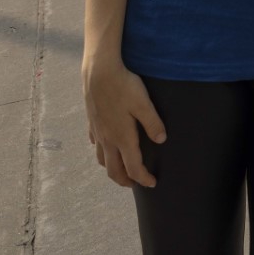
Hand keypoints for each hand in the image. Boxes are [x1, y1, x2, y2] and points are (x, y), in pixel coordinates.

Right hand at [82, 58, 167, 187]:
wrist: (98, 71)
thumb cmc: (123, 86)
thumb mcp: (143, 103)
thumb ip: (153, 123)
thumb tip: (161, 140)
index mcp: (122, 138)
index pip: (133, 167)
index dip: (143, 178)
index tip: (152, 183)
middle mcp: (107, 139)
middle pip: (113, 170)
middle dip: (124, 180)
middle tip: (135, 183)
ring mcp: (97, 131)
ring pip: (102, 159)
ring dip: (111, 168)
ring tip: (121, 169)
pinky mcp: (91, 121)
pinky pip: (96, 143)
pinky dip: (102, 151)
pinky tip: (107, 145)